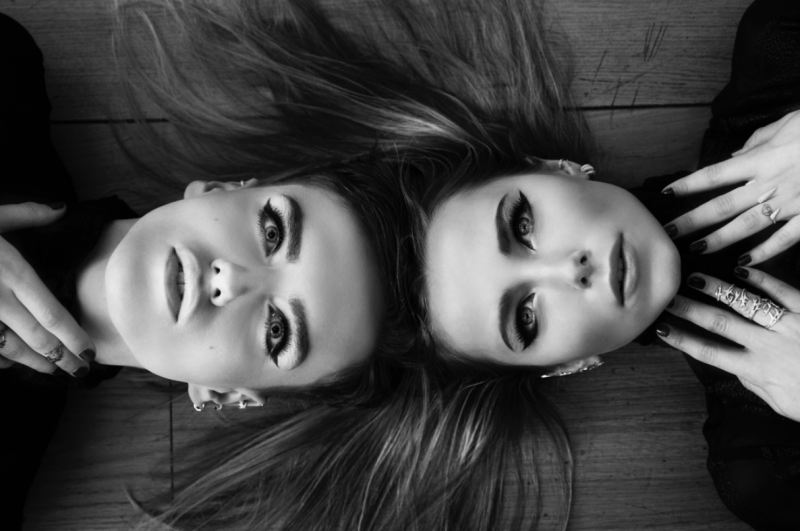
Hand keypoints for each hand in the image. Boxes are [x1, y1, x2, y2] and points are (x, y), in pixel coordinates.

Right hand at [0, 202, 93, 375]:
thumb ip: (26, 214)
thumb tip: (61, 208)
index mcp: (13, 273)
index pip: (53, 315)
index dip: (74, 337)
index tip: (91, 351)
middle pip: (38, 338)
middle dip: (63, 358)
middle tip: (81, 371)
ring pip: (10, 349)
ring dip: (33, 363)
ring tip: (53, 371)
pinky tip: (9, 364)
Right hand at [657, 268, 799, 421]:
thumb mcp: (780, 403)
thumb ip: (754, 382)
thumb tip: (736, 366)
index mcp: (757, 370)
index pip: (709, 353)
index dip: (682, 340)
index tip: (660, 329)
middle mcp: (768, 345)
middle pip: (719, 323)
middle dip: (689, 310)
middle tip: (667, 297)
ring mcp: (788, 326)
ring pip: (745, 303)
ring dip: (717, 290)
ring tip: (695, 278)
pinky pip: (783, 291)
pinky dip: (762, 279)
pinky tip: (741, 270)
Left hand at [662, 110, 799, 264]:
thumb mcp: (788, 123)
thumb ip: (758, 141)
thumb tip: (734, 157)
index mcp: (762, 159)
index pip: (714, 174)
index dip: (688, 185)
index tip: (665, 194)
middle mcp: (770, 183)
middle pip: (722, 206)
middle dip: (692, 220)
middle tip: (667, 232)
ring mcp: (791, 203)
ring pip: (747, 226)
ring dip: (719, 239)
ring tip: (695, 249)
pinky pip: (786, 238)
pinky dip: (765, 252)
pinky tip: (745, 263)